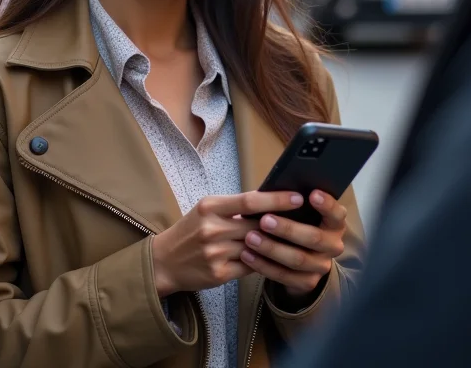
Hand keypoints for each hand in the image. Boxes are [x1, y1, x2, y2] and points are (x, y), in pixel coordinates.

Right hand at [151, 191, 304, 296]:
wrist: (164, 261)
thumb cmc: (190, 231)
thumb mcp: (206, 209)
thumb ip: (233, 206)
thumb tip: (267, 200)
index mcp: (210, 207)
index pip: (249, 201)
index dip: (276, 199)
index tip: (298, 197)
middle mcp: (212, 229)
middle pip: (257, 225)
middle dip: (282, 222)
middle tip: (306, 218)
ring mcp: (216, 253)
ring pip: (257, 247)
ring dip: (277, 243)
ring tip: (297, 238)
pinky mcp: (219, 274)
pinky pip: (250, 266)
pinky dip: (264, 261)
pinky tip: (276, 257)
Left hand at [240, 190, 347, 295]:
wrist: (301, 257)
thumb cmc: (297, 222)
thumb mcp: (301, 211)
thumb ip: (294, 202)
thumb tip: (273, 189)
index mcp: (334, 223)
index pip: (336, 213)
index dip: (327, 205)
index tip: (312, 194)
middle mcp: (333, 245)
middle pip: (314, 238)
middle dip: (288, 229)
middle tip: (265, 220)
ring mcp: (322, 266)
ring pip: (298, 259)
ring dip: (272, 248)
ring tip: (250, 238)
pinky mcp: (308, 282)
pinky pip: (285, 276)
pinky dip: (264, 265)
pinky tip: (247, 255)